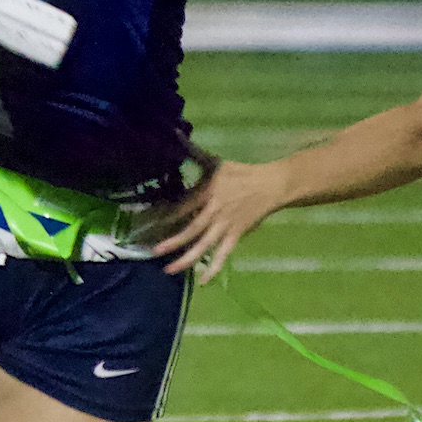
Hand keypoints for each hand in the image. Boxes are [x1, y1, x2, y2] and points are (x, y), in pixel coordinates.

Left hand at [152, 159, 291, 282]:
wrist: (271, 185)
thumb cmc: (243, 173)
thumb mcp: (218, 163)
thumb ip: (197, 157)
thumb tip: (177, 139)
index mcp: (208, 193)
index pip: (183, 207)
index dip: (167, 216)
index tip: (150, 224)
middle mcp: (214, 211)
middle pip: (191, 229)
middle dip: (172, 241)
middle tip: (154, 251)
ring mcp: (225, 225)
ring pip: (204, 245)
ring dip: (187, 259)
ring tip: (170, 270)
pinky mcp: (236, 235)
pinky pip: (222, 255)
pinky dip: (213, 268)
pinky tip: (202, 281)